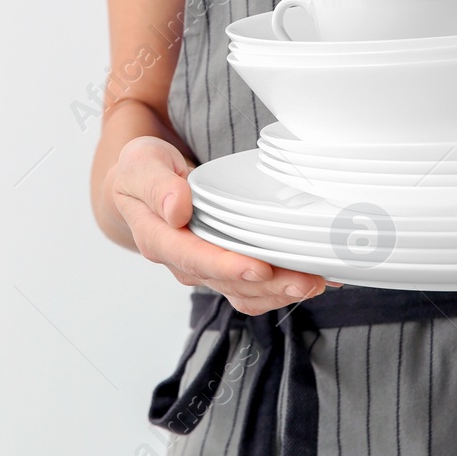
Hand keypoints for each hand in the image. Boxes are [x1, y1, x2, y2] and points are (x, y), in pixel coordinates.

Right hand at [111, 136, 329, 314]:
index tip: (259, 268)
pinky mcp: (225, 264)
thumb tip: (176, 208)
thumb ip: (155, 185)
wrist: (145, 182)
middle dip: (270, 286)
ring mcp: (206, 266)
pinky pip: (255, 285)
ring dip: (282, 291)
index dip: (228, 267)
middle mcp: (183, 261)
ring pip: (245, 292)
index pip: (194, 259)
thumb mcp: (139, 164)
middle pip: (229, 283)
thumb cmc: (143, 171)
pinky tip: (314, 277)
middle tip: (306, 280)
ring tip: (317, 281)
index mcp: (159, 239)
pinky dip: (284, 285)